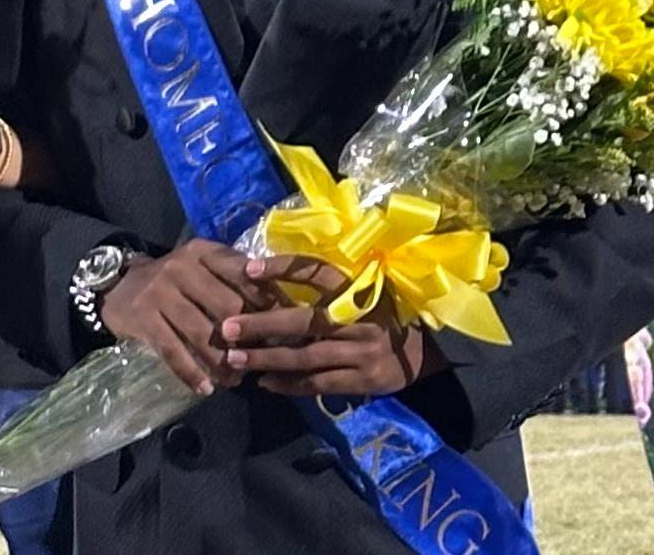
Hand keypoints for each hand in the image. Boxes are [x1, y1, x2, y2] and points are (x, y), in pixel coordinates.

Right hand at [100, 239, 273, 395]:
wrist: (118, 284)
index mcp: (203, 252)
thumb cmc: (174, 280)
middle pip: (225, 307)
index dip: (266, 300)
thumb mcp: (202, 266)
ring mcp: (159, 292)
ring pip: (200, 333)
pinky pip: (172, 351)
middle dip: (246, 337)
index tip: (281, 325)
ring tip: (235, 380)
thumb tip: (280, 306)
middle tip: (258, 359)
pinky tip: (206, 388)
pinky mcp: (142, 318)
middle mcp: (181, 267)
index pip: (242, 273)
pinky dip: (191, 373)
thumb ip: (235, 277)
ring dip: (222, 362)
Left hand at [220, 256, 447, 397]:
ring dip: (267, 358)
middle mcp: (358, 319)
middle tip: (226, 327)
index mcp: (358, 288)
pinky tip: (265, 383)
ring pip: (305, 357)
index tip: (248, 268)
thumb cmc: (383, 313)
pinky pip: (318, 384)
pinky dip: (289, 384)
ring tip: (235, 358)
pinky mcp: (361, 380)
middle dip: (261, 324)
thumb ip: (328, 286)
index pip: (316, 272)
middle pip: (303, 320)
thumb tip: (273, 277)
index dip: (283, 268)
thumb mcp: (364, 289)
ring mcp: (360, 352)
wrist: (426, 349)